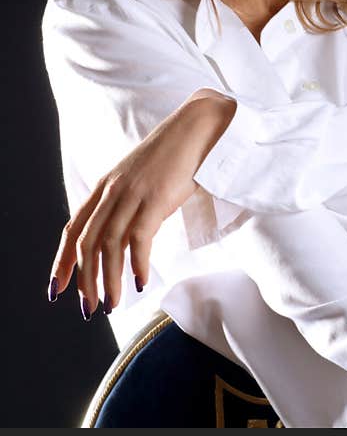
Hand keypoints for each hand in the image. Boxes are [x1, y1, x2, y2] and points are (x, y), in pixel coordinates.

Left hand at [47, 93, 235, 319]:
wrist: (199, 128)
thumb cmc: (175, 155)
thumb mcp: (141, 179)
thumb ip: (128, 205)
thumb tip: (123, 242)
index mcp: (105, 186)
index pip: (73, 229)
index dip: (62, 261)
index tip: (58, 288)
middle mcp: (112, 190)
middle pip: (87, 243)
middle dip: (84, 280)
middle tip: (89, 308)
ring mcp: (133, 193)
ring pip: (109, 245)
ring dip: (109, 280)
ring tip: (113, 304)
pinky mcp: (156, 198)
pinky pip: (139, 239)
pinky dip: (137, 264)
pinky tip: (140, 282)